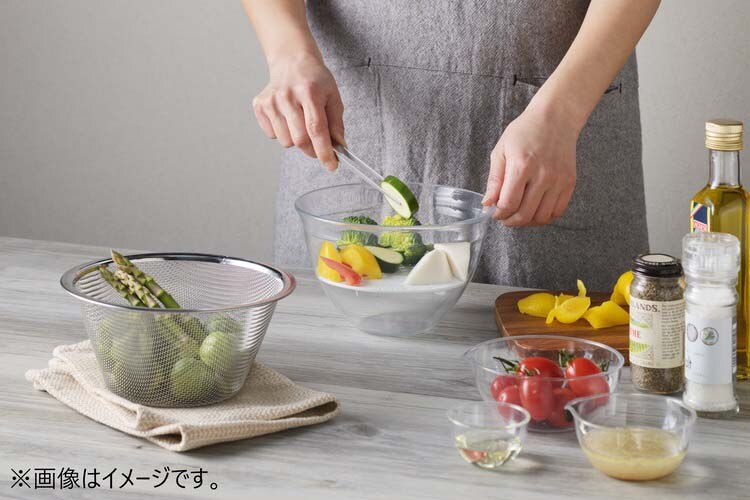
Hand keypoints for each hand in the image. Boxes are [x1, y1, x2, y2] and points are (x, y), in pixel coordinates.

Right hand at [252, 53, 343, 170]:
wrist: (291, 61)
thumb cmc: (314, 80)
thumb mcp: (333, 96)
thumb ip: (337, 123)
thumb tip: (339, 147)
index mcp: (309, 91)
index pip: (316, 128)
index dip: (324, 151)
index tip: (331, 164)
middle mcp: (287, 95)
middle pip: (300, 139)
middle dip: (312, 149)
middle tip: (318, 144)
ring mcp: (271, 101)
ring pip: (286, 141)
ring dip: (296, 140)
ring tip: (300, 122)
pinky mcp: (259, 105)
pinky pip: (273, 135)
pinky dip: (282, 133)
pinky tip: (287, 117)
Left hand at [482, 100, 578, 225]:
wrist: (555, 118)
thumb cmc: (525, 132)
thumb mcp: (501, 151)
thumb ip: (494, 180)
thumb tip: (487, 203)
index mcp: (522, 166)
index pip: (508, 204)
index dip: (499, 214)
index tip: (494, 212)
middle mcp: (543, 175)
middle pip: (525, 214)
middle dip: (510, 221)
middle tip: (504, 217)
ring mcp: (558, 181)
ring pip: (541, 217)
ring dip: (527, 221)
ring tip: (518, 214)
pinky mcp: (569, 183)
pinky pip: (557, 211)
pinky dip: (543, 217)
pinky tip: (534, 210)